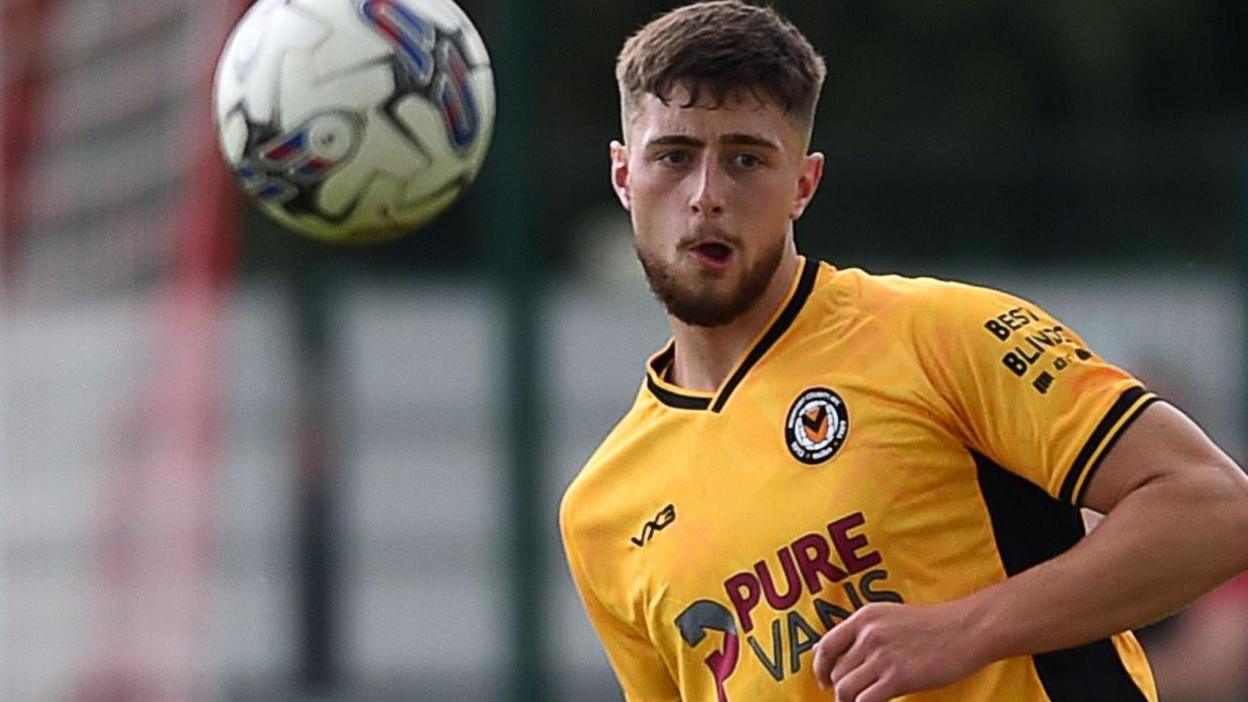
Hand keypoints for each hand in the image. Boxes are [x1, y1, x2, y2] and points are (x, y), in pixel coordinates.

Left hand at [811, 602, 988, 701]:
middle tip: (854, 696)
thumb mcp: (890, 617)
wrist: (968, 629)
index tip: (825, 681)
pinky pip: (865, 701)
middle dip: (842, 688)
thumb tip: (829, 649)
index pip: (826, 646)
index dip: (821, 668)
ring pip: (845, 689)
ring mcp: (882, 655)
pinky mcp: (898, 677)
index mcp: (864, 617)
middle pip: (837, 672)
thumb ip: (862, 633)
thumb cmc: (934, 625)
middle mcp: (868, 634)